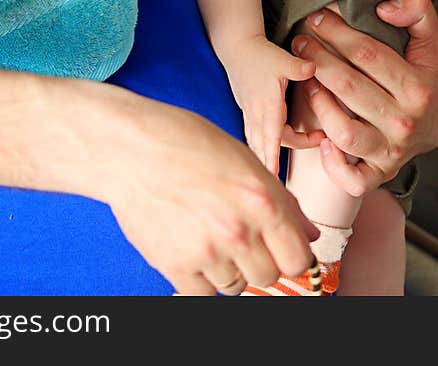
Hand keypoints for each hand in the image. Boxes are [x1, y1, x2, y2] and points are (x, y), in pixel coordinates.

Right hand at [107, 96, 317, 295]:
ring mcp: (207, 251)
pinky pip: (203, 295)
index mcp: (262, 199)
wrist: (130, 148)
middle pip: (270, 276)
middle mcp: (239, 230)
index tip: (282, 250)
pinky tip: (194, 252)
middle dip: (261, 260)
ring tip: (212, 238)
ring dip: (231, 270)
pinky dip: (202, 281)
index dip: (292, 254)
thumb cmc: (184, 142)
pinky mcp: (176, 266)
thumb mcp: (243, 157)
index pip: (298, 258)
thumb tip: (307, 234)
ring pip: (237, 287)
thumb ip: (281, 200)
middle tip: (243, 238)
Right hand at [224, 35, 314, 175]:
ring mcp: (250, 114)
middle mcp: (257, 114)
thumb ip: (300, 67)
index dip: (272, 159)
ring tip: (276, 171)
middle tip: (285, 180)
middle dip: (273, 165)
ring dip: (266, 157)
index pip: (271, 138)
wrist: (236, 46)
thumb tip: (314, 68)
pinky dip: (260, 148)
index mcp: (267, 105)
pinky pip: (253, 137)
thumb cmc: (260, 53)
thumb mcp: (283, 59)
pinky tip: (265, 153)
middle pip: (266, 147)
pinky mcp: (248, 111)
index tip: (272, 181)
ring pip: (258, 144)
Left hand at [288, 0, 437, 197]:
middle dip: (318, 60)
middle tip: (300, 42)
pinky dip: (334, 165)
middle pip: (350, 89)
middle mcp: (405, 123)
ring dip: (319, 105)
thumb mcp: (433, 35)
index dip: (337, 32)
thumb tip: (383, 7)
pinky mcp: (383, 171)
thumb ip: (417, 9)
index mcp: (418, 88)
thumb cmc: (433, 70)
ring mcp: (393, 151)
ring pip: (345, 133)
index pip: (367, 54)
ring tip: (307, 80)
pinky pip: (354, 179)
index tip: (317, 18)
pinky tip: (321, 139)